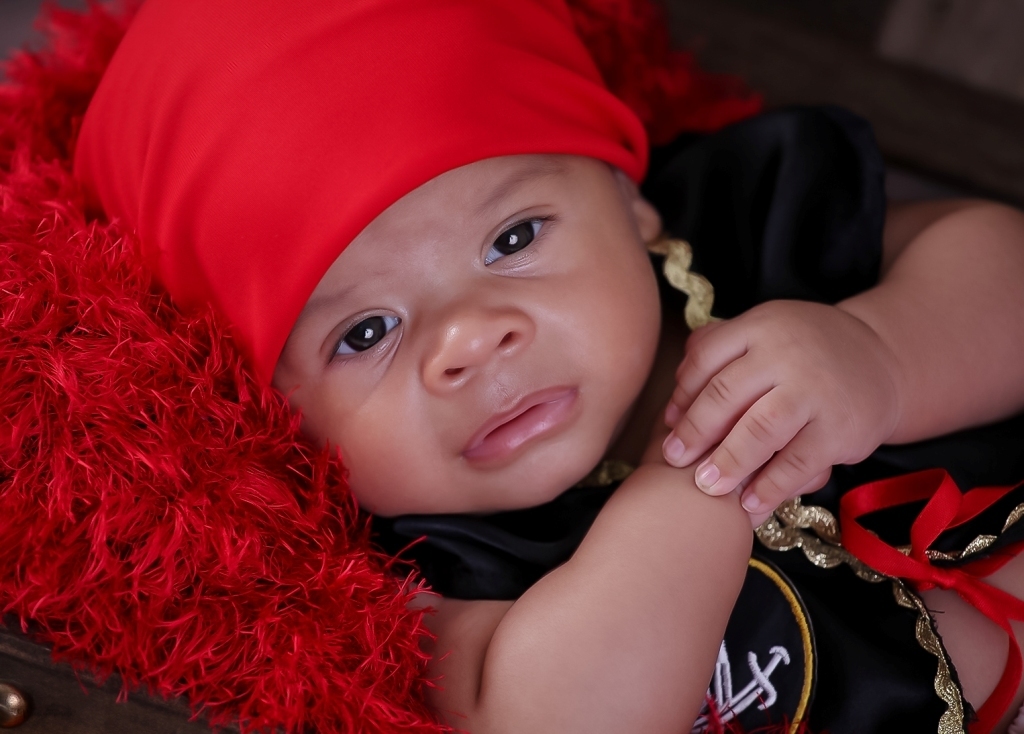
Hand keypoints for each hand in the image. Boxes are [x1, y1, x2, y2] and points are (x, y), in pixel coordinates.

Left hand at [661, 300, 903, 519]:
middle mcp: (787, 353)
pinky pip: (797, 463)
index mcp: (761, 326)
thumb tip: (673, 392)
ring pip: (759, 430)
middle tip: (675, 460)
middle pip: (726, 393)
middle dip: (695, 431)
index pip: (706, 358)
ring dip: (728, 462)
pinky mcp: (841, 429)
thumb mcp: (765, 332)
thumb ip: (719, 349)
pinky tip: (749, 503)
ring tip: (707, 486)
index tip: (668, 424)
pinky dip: (770, 486)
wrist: (883, 359)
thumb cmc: (805, 352)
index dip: (682, 395)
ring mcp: (816, 391)